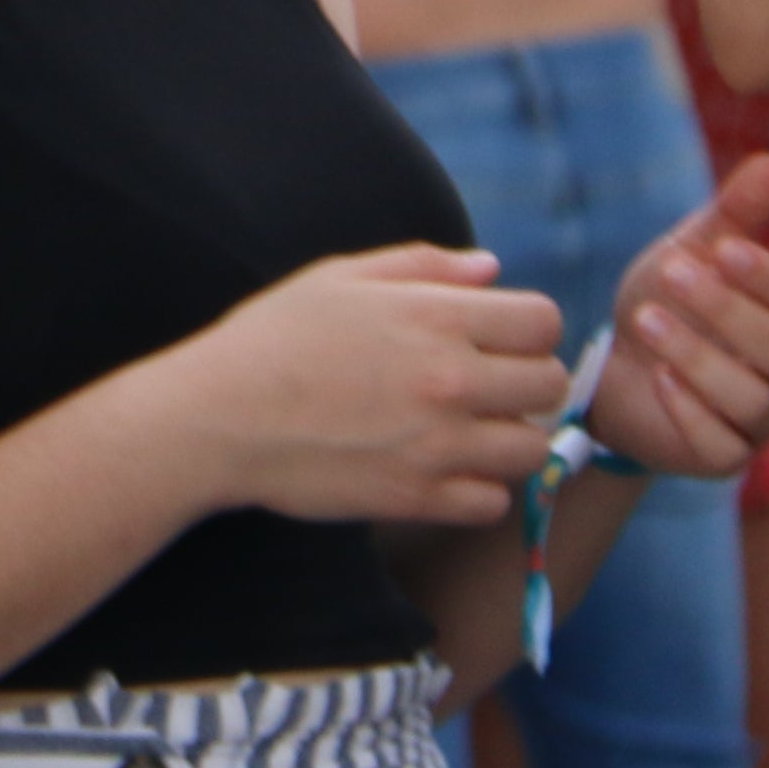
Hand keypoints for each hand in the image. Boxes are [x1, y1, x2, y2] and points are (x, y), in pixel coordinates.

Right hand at [167, 245, 572, 530]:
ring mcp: (439, 445)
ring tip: (466, 431)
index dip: (525, 327)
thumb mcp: (338, 278)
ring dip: (507, 438)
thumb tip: (491, 268)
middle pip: (550, 385)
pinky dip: (477, 488)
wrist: (218, 418)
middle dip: (525, 381)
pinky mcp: (419, 498)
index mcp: (434, 317)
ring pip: (532, 448)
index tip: (496, 338)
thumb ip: (423, 266)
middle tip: (484, 386)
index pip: (542, 320)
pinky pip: (493, 502)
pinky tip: (442, 469)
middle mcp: (451, 380)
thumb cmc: (272, 339)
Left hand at [582, 155, 768, 482]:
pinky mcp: (725, 457)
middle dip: (725, 311)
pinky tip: (658, 380)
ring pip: (753, 399)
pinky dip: (690, 410)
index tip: (722, 249)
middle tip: (669, 275)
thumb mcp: (690, 252)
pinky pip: (721, 443)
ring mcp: (762, 421)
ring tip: (643, 319)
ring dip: (696, 356)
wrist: (615, 370)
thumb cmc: (668, 304)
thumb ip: (731, 214)